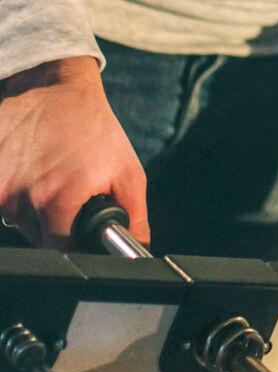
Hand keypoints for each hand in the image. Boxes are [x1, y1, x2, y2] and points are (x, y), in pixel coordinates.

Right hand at [0, 57, 147, 249]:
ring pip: (15, 216)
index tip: (82, 229)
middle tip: (69, 195)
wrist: (56, 89)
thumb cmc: (96, 131)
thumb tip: (137, 249)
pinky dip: (13, 190)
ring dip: (32, 207)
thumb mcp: (128, 174)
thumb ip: (134, 217)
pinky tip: (30, 171)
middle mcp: (20, 195)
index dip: (75, 242)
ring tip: (51, 178)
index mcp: (57, 200)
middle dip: (54, 225)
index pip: (60, 247)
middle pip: (35, 234)